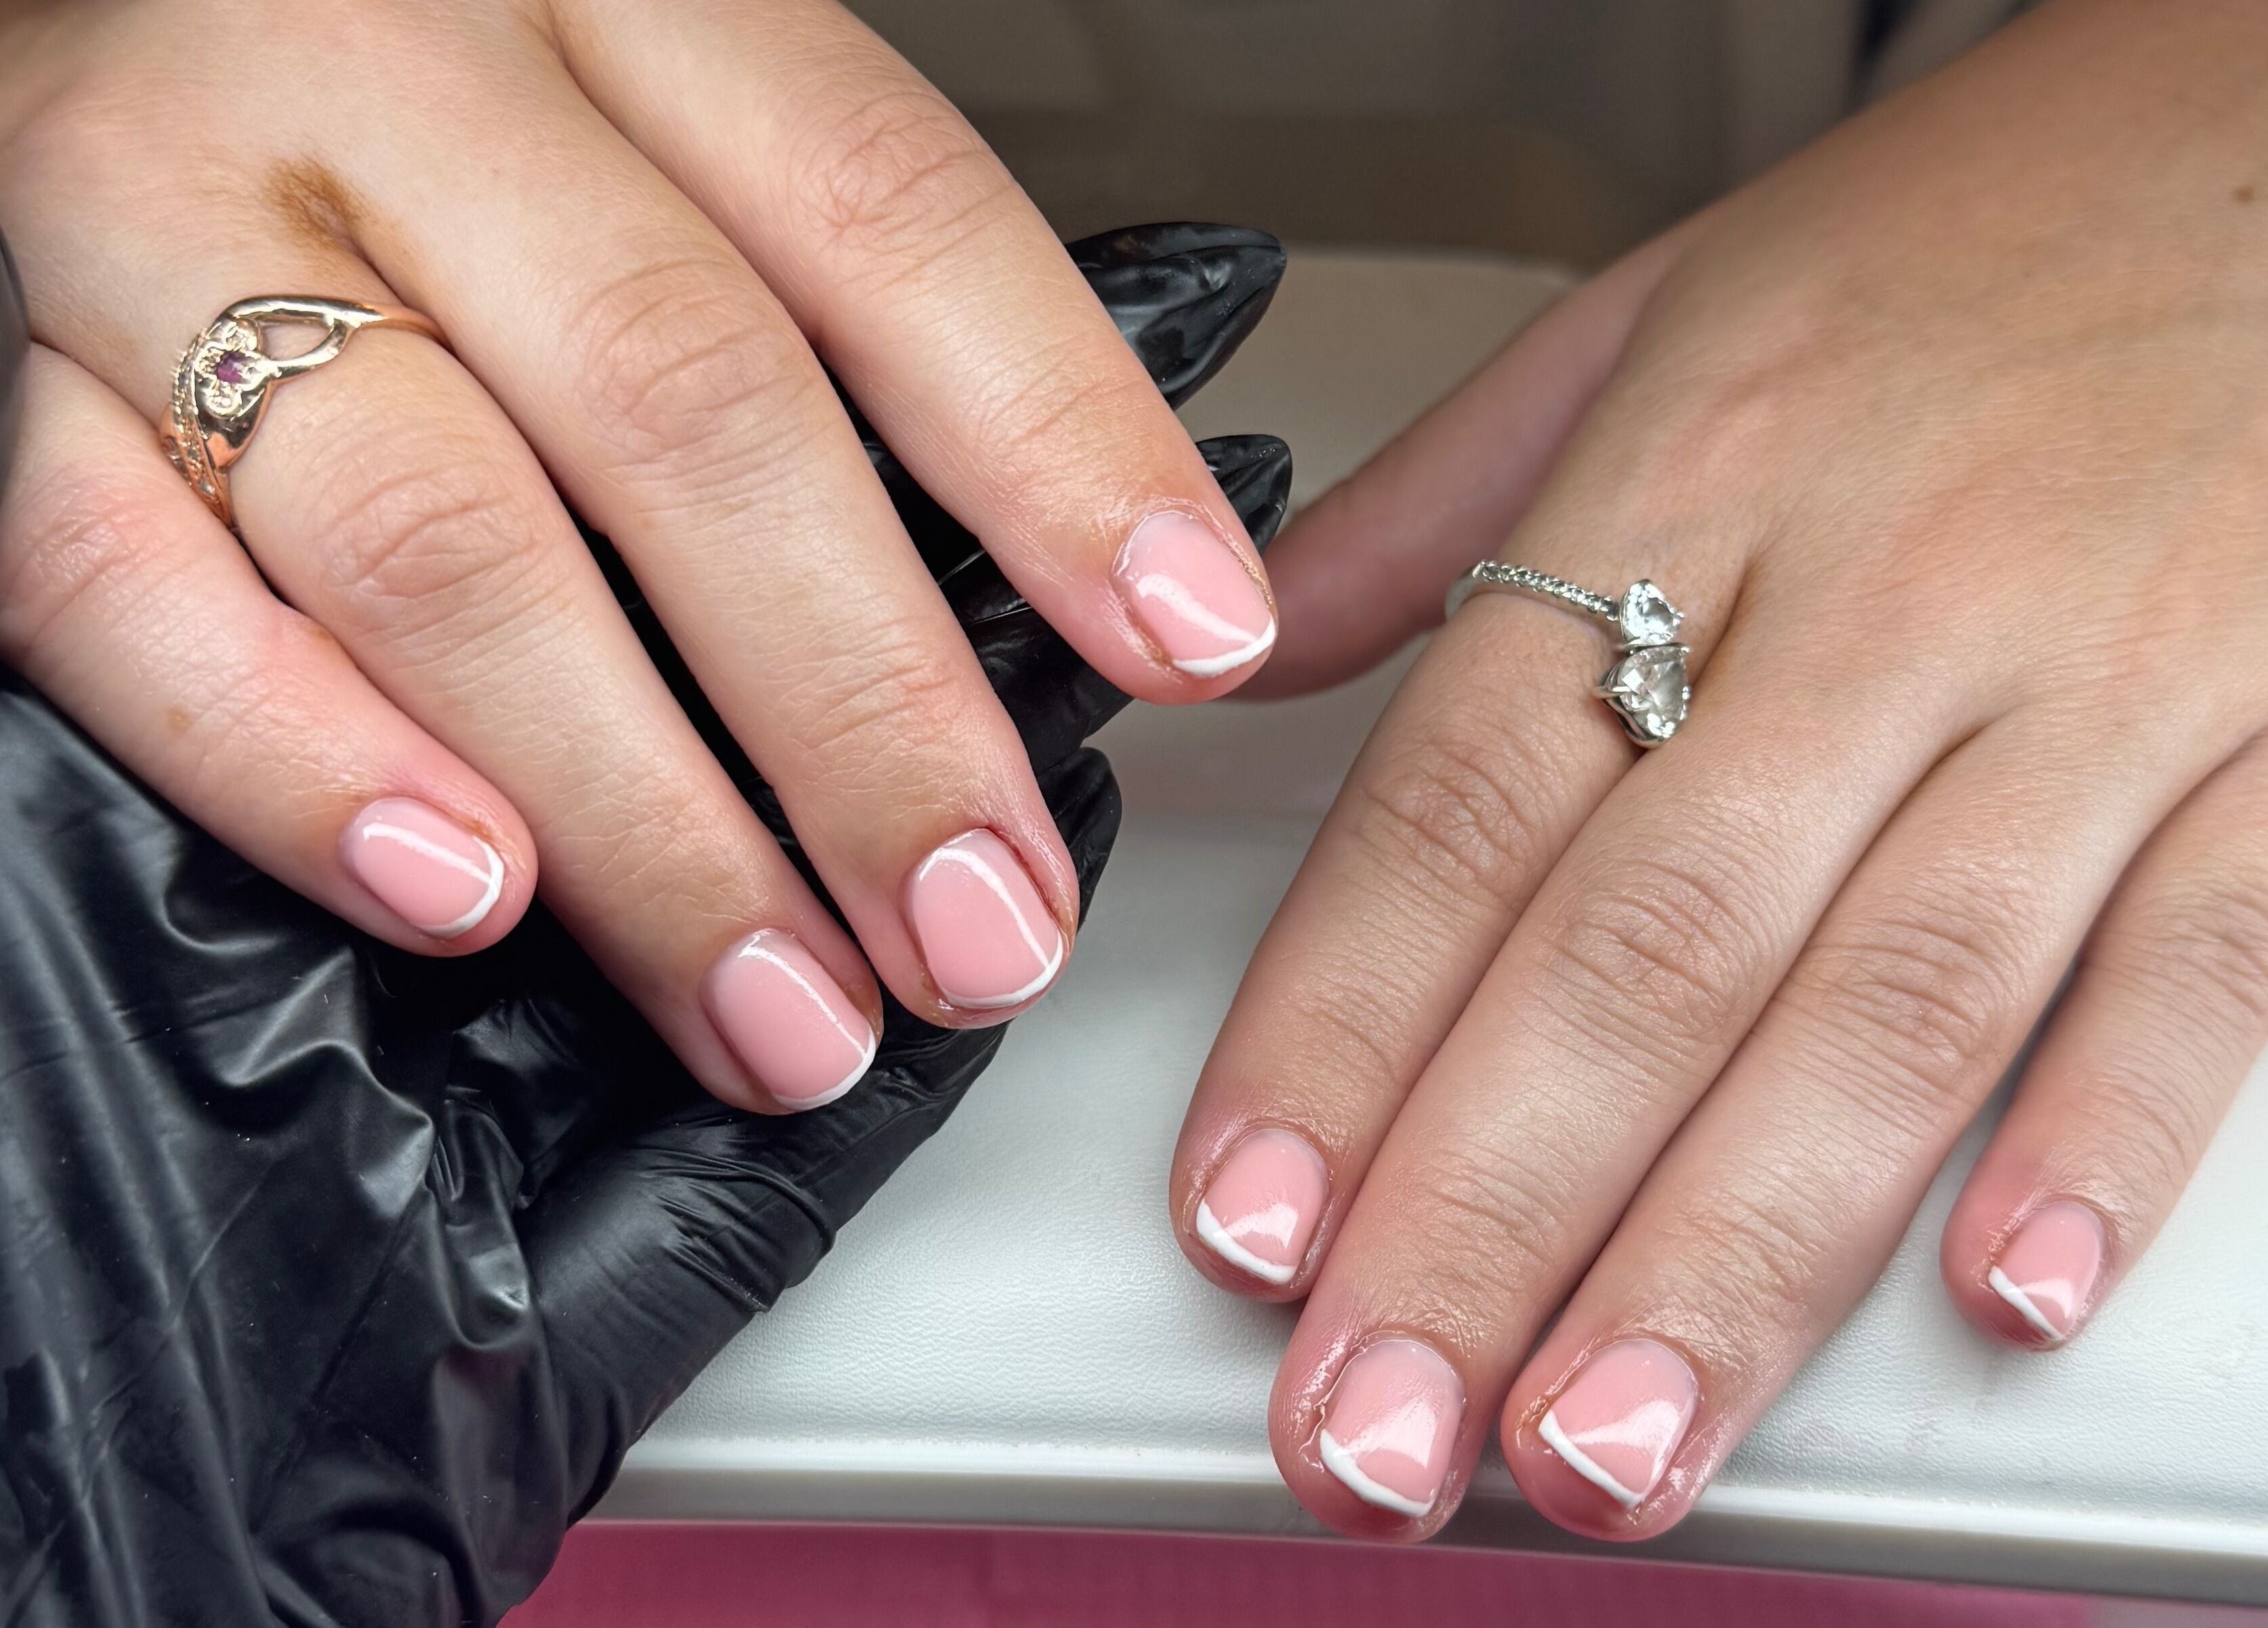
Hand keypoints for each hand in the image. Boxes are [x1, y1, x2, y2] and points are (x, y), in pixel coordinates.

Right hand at [0, 0, 1274, 1114]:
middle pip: (685, 401)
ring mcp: (158, 208)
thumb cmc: (399, 112)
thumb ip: (791, 307)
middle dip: (863, 708)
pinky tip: (466, 895)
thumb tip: (1049, 579)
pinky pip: (113, 574)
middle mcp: (387, 74)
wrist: (57, 7)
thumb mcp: (624, 126)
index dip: (1060, 440)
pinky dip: (298, 754)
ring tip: (783, 1000)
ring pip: (437, 532)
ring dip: (639, 812)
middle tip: (985, 927)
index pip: (887, 214)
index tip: (1190, 637)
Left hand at [1171, 0, 2267, 1540]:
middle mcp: (1887, 593)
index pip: (1462, 799)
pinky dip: (2109, 1130)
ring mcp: (2105, 672)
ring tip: (1603, 1445)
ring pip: (1890, 1002)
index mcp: (1697, 477)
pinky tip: (1999, 1299)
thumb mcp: (1665, 308)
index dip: (1338, 1029)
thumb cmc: (1982, 227)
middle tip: (1380, 1430)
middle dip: (1487, 1216)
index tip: (1249, 1221)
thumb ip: (1445, 513)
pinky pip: (2208, 955)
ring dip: (1733, 1252)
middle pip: (1642, 949)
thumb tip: (1243, 665)